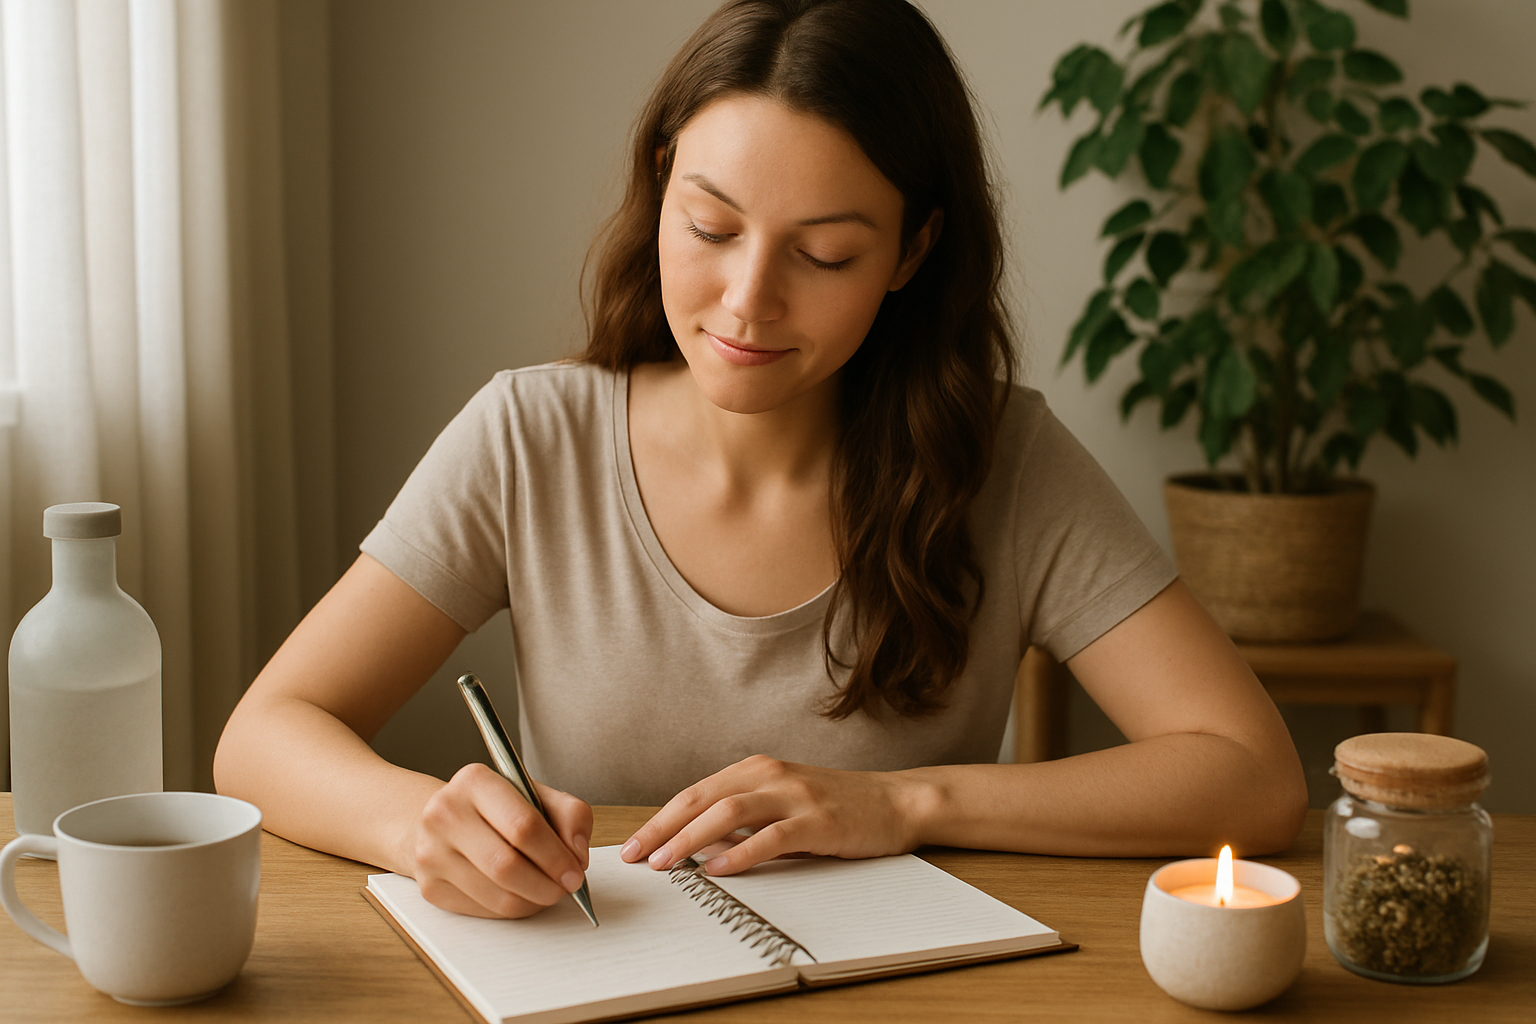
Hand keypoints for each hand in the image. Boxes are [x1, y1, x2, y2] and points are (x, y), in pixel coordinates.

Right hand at [409, 762, 592, 917]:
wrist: (444, 820)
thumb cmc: (498, 808)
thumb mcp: (537, 795)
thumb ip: (570, 815)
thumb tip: (577, 854)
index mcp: (474, 781)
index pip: (522, 825)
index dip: (555, 855)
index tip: (576, 872)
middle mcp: (444, 814)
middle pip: (506, 865)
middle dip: (547, 885)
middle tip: (566, 888)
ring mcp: (431, 853)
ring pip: (497, 895)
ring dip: (533, 901)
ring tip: (547, 892)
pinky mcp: (430, 887)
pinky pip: (483, 911)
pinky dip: (512, 909)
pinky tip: (521, 895)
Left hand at [620, 754, 927, 875]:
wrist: (895, 801)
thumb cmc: (837, 806)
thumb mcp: (783, 804)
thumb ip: (744, 819)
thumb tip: (699, 843)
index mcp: (756, 769)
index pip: (694, 794)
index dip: (660, 819)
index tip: (635, 844)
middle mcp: (770, 775)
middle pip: (701, 799)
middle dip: (663, 829)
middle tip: (636, 856)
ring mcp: (794, 796)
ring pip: (729, 813)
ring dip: (691, 839)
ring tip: (667, 863)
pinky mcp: (817, 820)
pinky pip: (771, 837)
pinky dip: (742, 853)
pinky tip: (720, 869)